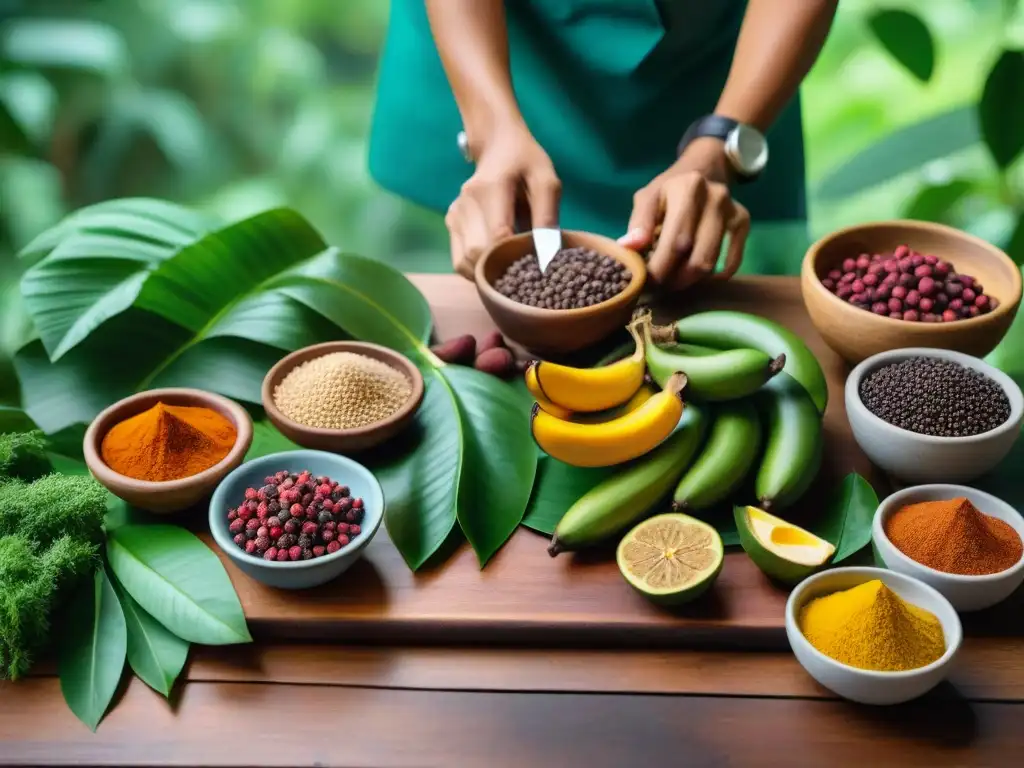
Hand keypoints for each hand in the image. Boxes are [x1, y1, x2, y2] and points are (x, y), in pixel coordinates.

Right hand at [445, 125, 560, 279]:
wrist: (496, 144)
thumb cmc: (525, 162)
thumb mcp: (546, 180)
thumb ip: (547, 215)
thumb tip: (547, 254)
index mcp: (491, 188)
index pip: (498, 236)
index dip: (516, 255)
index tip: (534, 261)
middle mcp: (466, 203)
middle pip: (477, 254)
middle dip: (501, 266)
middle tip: (523, 266)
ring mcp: (455, 214)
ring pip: (464, 262)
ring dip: (487, 271)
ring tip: (508, 265)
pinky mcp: (450, 223)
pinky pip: (459, 261)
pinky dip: (476, 269)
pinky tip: (494, 262)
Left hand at [619, 137, 749, 290]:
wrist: (704, 168)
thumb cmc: (669, 189)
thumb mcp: (648, 197)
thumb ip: (638, 222)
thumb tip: (628, 248)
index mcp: (688, 189)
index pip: (675, 242)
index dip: (659, 269)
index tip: (645, 283)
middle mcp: (715, 198)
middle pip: (695, 256)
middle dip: (673, 279)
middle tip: (657, 287)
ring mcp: (732, 210)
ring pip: (711, 262)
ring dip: (689, 280)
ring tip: (671, 281)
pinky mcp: (743, 222)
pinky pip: (732, 262)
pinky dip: (713, 276)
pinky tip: (696, 276)